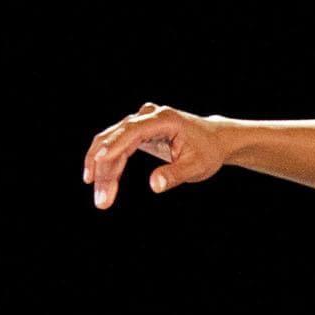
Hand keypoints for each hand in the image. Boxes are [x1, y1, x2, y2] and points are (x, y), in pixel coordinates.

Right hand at [84, 103, 231, 208]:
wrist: (215, 139)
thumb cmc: (208, 152)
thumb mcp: (196, 167)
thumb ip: (175, 175)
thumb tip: (154, 186)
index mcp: (164, 120)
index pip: (132, 131)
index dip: (114, 145)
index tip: (99, 161)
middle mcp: (148, 116)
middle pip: (117, 138)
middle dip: (104, 168)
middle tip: (101, 198)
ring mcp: (141, 121)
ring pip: (111, 142)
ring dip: (102, 169)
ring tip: (101, 198)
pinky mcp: (138, 131)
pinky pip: (117, 145)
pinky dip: (108, 164)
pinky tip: (101, 181)